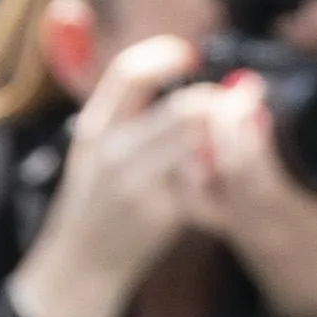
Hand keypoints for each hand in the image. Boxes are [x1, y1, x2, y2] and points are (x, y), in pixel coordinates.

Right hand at [6, 35, 216, 316]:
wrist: (81, 262)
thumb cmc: (95, 202)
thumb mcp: (93, 151)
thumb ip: (128, 114)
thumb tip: (178, 73)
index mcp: (94, 128)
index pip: (129, 73)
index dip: (164, 54)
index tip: (189, 53)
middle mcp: (112, 151)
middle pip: (183, 107)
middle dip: (218, 103)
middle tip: (235, 103)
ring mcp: (136, 183)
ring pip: (200, 142)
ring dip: (222, 138)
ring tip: (228, 139)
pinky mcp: (161, 212)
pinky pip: (205, 181)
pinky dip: (219, 175)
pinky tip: (220, 176)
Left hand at [187, 73, 316, 316]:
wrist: (316, 283)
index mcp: (296, 217)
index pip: (257, 174)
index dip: (247, 130)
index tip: (251, 90)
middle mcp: (258, 223)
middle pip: (224, 170)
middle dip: (221, 120)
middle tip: (231, 86)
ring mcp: (232, 225)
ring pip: (198, 181)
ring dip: (199, 138)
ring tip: (208, 102)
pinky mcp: (215, 222)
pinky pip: (189, 196)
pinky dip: (186, 164)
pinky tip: (193, 138)